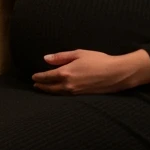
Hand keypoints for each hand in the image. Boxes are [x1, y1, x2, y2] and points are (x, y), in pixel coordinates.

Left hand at [32, 49, 147, 94]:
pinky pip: (66, 96)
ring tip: (44, 89)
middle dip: (41, 86)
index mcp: (65, 73)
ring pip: (57, 93)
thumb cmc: (99, 60)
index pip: (47, 77)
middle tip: (35, 85)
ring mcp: (75, 92)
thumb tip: (46, 58)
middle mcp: (68, 85)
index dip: (39, 77)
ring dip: (49, 91)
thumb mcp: (79, 54)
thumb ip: (61, 57)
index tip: (33, 77)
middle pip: (50, 87)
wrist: (116, 73)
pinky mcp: (82, 96)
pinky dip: (59, 94)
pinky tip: (59, 92)